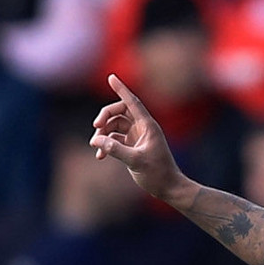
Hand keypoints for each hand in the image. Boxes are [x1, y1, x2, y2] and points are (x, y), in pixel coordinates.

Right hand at [90, 74, 187, 202]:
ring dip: (103, 133)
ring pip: (115, 126)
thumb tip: (96, 140)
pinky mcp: (132, 146)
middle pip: (119, 112)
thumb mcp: (136, 161)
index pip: (132, 102)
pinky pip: (114, 139)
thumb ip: (115, 150)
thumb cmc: (157, 174)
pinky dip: (105, 144)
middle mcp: (142, 128)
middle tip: (96, 127)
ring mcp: (137, 136)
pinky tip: (99, 156)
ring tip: (95, 147)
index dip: (121, 89)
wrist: (168, 188)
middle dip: (105, 117)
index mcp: (147, 125)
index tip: (111, 77)